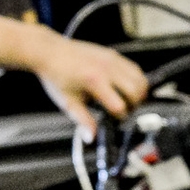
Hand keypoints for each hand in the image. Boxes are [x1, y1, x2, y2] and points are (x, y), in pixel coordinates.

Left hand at [31, 34, 147, 136]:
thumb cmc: (56, 75)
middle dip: (133, 106)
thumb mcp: (68, 102)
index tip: (112, 119)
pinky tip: (123, 87)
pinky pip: (135, 69)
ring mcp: (112, 59)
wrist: (49, 52)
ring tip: (125, 100)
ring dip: (138, 93)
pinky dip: (135, 80)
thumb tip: (91, 137)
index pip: (119, 105)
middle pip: (136, 91)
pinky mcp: (113, 55)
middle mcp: (107, 68)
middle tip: (122, 111)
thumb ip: (83, 120)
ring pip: (140, 78)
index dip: (118, 117)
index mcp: (94, 81)